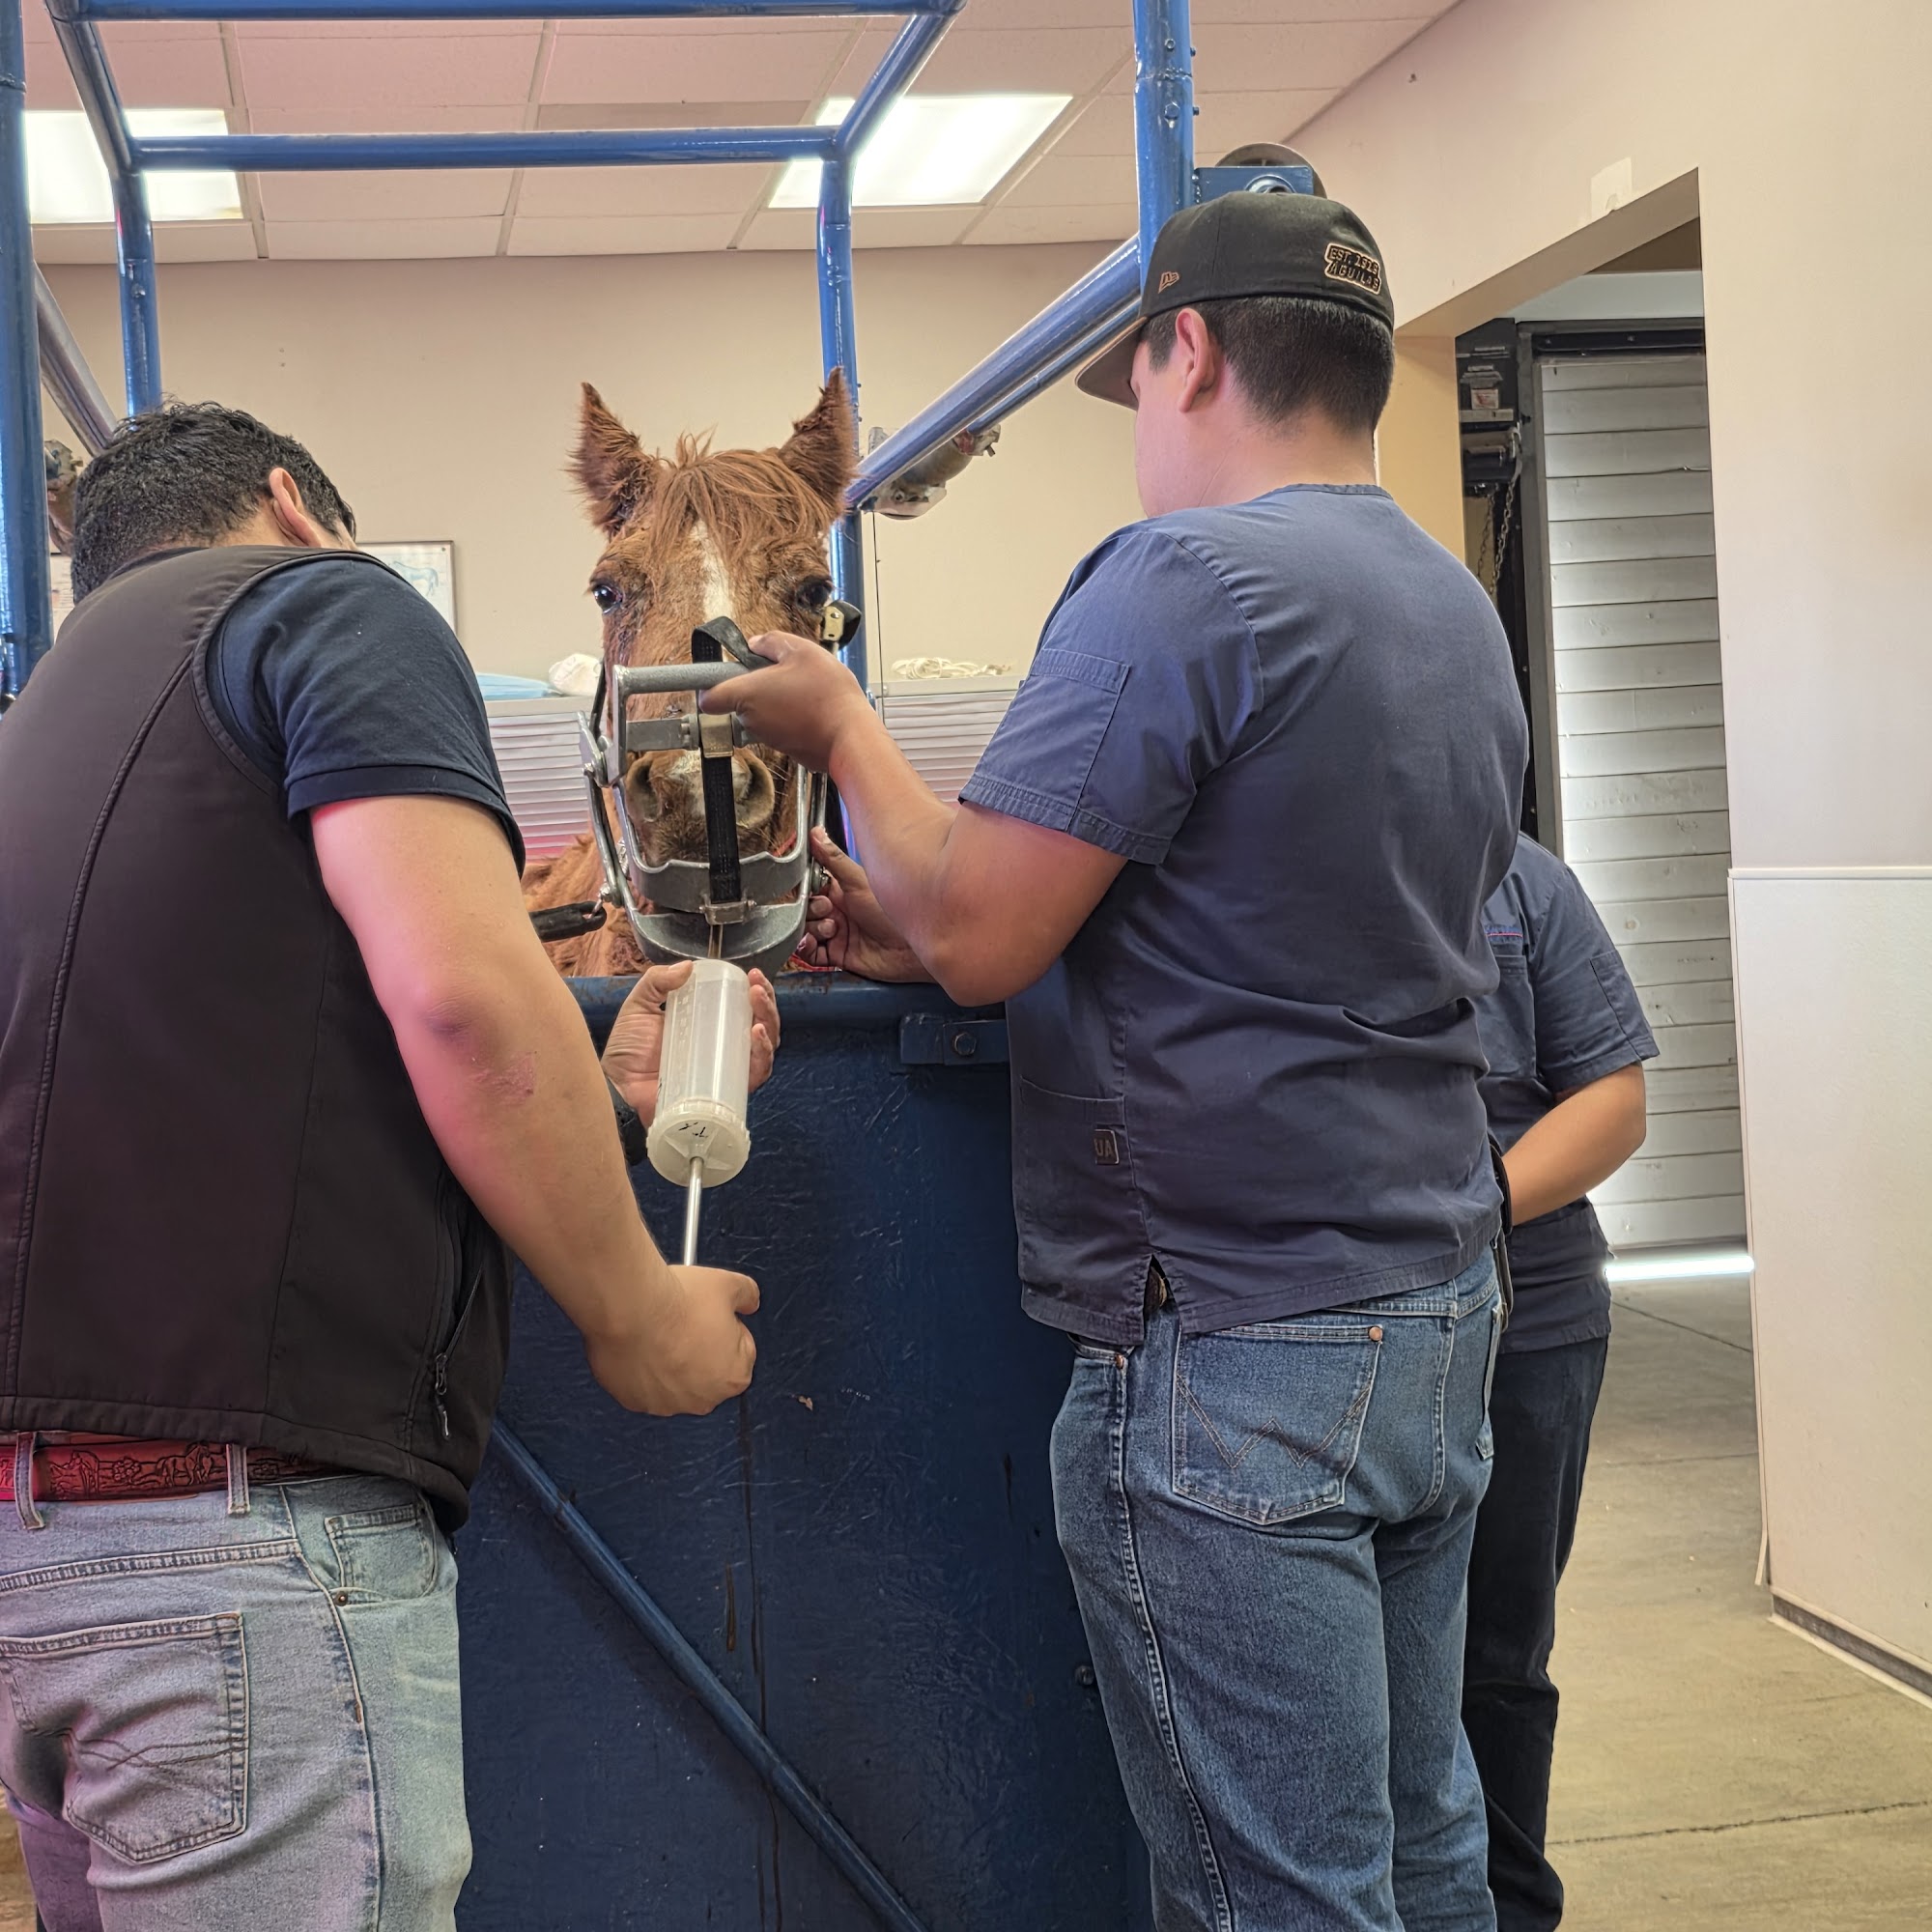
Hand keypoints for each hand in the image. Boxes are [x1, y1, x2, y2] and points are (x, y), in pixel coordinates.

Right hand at [585, 1263, 758, 1415]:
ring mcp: (667, 1404)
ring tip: (659, 1331)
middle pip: (708, 1370)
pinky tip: (640, 1345)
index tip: (710, 1314)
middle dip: (699, 1348)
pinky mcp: (634, 1401)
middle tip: (685, 1321)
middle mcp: (703, 1400)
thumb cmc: (678, 1302)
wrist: (630, 1308)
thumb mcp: (728, 1284)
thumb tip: (750, 1300)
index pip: (741, 1350)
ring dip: (670, 1361)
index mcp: (735, 1376)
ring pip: (674, 1380)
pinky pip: (643, 1385)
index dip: (726, 1326)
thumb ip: (748, 1295)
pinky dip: (642, 1369)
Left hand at [602, 961, 779, 1118]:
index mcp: (708, 1025)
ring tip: (758, 1005)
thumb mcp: (639, 1007)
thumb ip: (657, 982)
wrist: (616, 1087)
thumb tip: (688, 966)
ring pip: (764, 1047)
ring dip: (769, 1024)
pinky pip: (755, 1074)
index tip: (753, 976)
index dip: (755, 990)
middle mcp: (723, 1048)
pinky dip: (762, 1054)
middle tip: (757, 988)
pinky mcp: (726, 1090)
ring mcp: (726, 1069)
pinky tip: (756, 1035)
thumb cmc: (627, 1052)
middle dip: (767, 1003)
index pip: (742, 1007)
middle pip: (761, 1024)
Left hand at [699, 630, 873, 772]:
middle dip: (756, 688)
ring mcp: (768, 737)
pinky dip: (791, 719)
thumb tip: (757, 644)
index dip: (709, 686)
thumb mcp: (802, 650)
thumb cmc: (828, 695)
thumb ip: (772, 642)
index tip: (720, 676)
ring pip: (762, 715)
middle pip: (740, 702)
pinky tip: (812, 709)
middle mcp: (752, 720)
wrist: (851, 735)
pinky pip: (781, 729)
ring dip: (776, 703)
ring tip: (804, 691)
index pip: (708, 698)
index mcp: (747, 694)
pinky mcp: (786, 749)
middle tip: (782, 675)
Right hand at [793, 828, 931, 981]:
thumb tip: (816, 833)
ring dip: (811, 929)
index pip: (810, 888)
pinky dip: (805, 948)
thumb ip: (833, 859)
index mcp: (842, 890)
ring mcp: (837, 933)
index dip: (805, 890)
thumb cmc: (892, 912)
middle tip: (827, 910)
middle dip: (810, 911)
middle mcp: (838, 911)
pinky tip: (811, 942)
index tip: (808, 890)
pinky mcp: (837, 954)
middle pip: (805, 910)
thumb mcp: (858, 881)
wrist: (908, 949)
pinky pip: (810, 953)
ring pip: (805, 931)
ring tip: (831, 928)